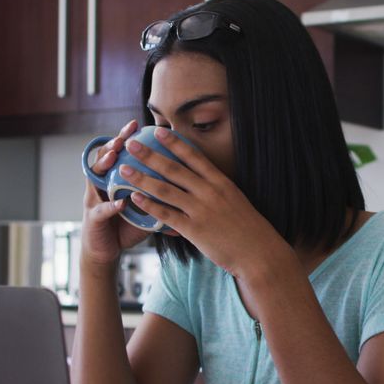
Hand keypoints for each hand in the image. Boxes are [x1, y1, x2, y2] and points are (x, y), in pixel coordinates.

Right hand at [80, 120, 150, 268]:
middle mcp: (101, 184)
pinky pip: (102, 210)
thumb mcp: (146, 206)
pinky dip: (111, 206)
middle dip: (113, 143)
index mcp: (115, 179)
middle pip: (104, 157)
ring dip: (105, 165)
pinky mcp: (93, 219)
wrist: (107, 250)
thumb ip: (161, 195)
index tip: (137, 124)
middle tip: (124, 134)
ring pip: (95, 176)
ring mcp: (94, 200)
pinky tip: (120, 203)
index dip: (125, 137)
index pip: (119, 153)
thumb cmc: (128, 225)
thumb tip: (188, 185)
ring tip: (114, 156)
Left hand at [120, 127, 291, 278]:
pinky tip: (134, 198)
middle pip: (174, 169)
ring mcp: (201, 211)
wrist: (259, 253)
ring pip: (165, 190)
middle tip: (131, 143)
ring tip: (124, 169)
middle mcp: (209, 193)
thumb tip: (203, 181)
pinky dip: (148, 205)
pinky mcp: (194, 230)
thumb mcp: (236, 201)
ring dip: (141, 178)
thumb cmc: (249, 229)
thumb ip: (217, 190)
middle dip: (150, 155)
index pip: (194, 157)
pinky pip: (166, 214)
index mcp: (221, 183)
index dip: (174, 143)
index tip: (158, 131)